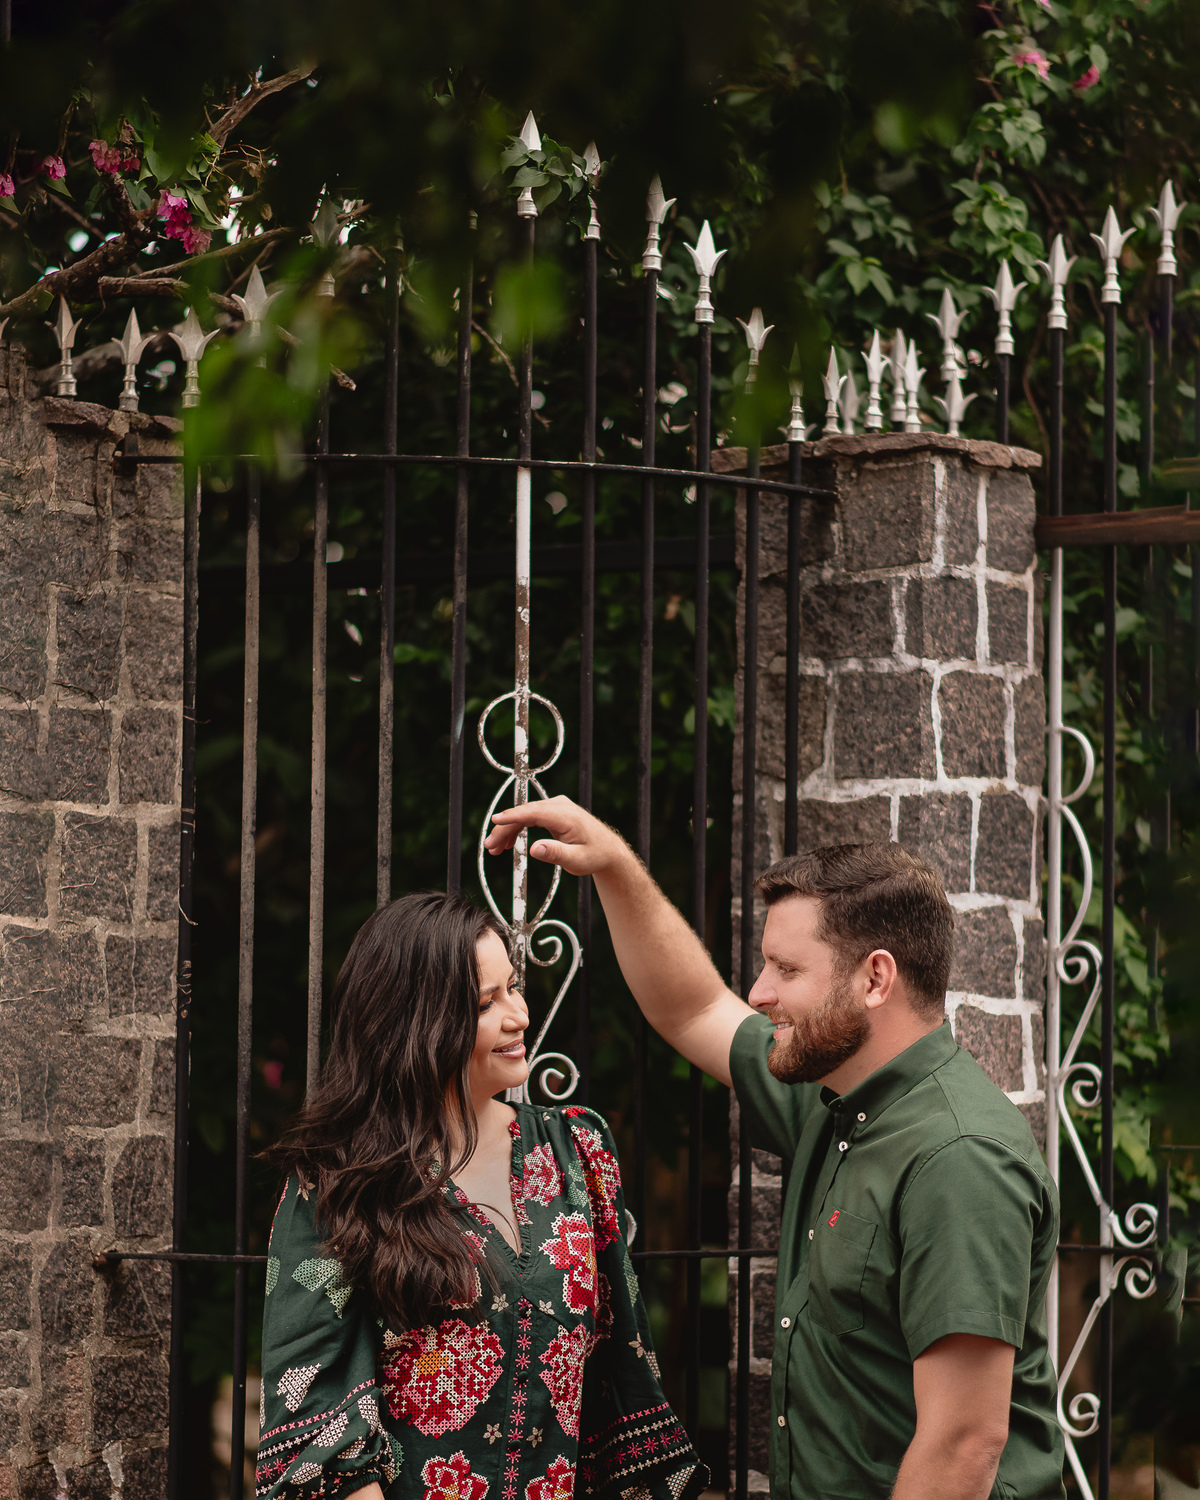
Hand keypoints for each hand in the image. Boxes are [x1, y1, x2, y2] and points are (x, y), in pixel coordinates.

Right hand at [483, 795, 627, 877]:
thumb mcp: (576, 861)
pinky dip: (518, 828)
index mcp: (566, 816)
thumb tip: (534, 849)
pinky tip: (508, 843)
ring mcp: (556, 807)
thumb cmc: (594, 856)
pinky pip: (530, 817)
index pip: (534, 812)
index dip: (513, 816)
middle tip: (489, 846)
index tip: (495, 820)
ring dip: (508, 829)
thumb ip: (556, 854)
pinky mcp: (553, 812)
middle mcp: (560, 806)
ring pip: (525, 814)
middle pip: (525, 813)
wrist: (608, 850)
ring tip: (495, 848)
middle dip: (504, 828)